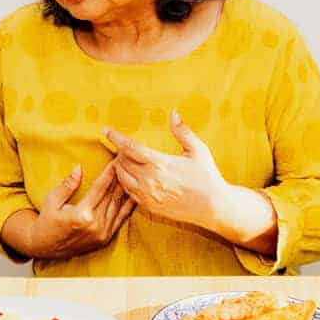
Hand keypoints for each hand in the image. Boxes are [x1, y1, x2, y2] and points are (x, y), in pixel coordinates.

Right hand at [26, 159, 136, 259]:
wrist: (46, 247)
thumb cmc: (47, 222)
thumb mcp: (52, 201)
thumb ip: (67, 185)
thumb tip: (78, 168)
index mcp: (82, 215)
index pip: (100, 188)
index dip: (110, 173)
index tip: (117, 160)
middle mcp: (95, 225)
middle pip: (112, 196)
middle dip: (120, 178)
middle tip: (127, 163)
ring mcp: (102, 234)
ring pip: (118, 207)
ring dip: (126, 190)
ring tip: (132, 175)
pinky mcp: (105, 239)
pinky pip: (120, 220)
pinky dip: (128, 207)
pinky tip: (134, 195)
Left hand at [104, 110, 227, 227]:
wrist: (213, 207)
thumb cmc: (207, 176)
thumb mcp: (198, 150)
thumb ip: (183, 131)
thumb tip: (173, 113)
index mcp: (159, 163)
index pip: (130, 147)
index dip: (116, 137)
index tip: (106, 130)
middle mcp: (149, 180)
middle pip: (122, 162)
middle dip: (119, 152)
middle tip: (122, 146)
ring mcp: (147, 195)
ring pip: (121, 178)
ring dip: (119, 167)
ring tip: (123, 160)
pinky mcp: (149, 206)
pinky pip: (128, 193)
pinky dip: (124, 182)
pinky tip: (129, 177)